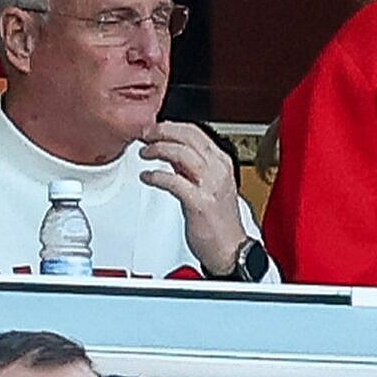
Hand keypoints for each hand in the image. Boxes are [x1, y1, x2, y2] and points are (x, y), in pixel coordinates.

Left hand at [138, 122, 250, 277]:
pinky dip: (156, 176)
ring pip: (181, 153)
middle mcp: (218, 170)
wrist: (231, 250)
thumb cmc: (219, 222)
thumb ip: (192, 168)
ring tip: (145, 153)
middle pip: (188, 136)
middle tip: (145, 134)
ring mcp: (210, 185)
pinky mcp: (200, 202)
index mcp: (222, 162)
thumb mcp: (209, 186)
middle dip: (162, 131)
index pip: (195, 132)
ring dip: (158, 149)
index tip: (154, 128)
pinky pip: (173, 181)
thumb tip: (171, 153)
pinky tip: (147, 177)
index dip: (171, 126)